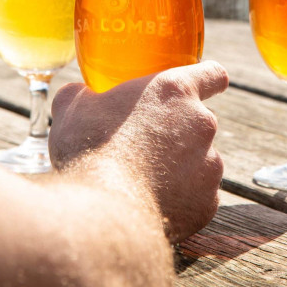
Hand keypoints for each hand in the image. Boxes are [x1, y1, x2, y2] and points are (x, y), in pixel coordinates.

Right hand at [49, 61, 227, 242]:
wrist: (102, 212)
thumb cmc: (88, 150)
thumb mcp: (72, 110)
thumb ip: (79, 94)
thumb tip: (77, 92)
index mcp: (176, 92)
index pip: (213, 74)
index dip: (207, 79)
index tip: (199, 86)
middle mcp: (203, 124)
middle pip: (201, 121)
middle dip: (179, 130)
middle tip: (146, 142)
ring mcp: (210, 165)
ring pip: (201, 161)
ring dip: (180, 167)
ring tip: (144, 180)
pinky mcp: (207, 203)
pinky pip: (199, 197)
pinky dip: (182, 200)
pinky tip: (153, 204)